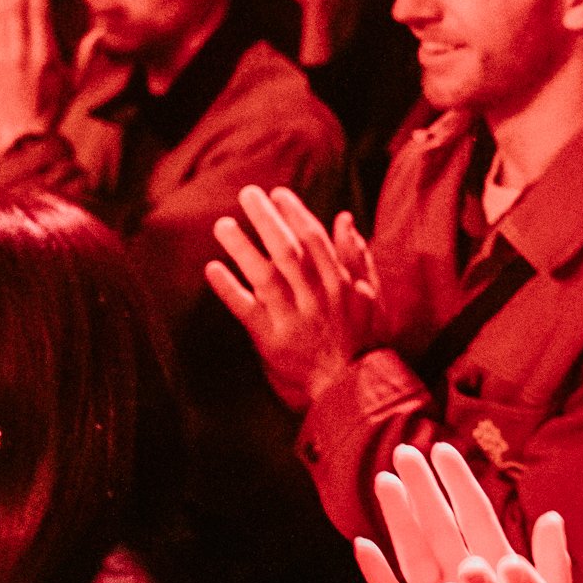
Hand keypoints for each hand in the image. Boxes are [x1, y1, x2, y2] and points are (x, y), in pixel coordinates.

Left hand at [206, 183, 382, 412]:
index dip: (295, 213)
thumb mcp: (369, 295)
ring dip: (242, 248)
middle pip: (288, 251)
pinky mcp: (271, 340)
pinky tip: (213, 268)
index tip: (277, 194)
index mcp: (339, 284)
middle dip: (267, 219)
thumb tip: (344, 219)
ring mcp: (293, 318)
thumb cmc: (362, 339)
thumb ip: (357, 256)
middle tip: (247, 194)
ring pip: (265, 276)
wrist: (350, 388)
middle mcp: (316, 297)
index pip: (314, 240)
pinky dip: (229, 289)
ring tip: (222, 225)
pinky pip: (247, 311)